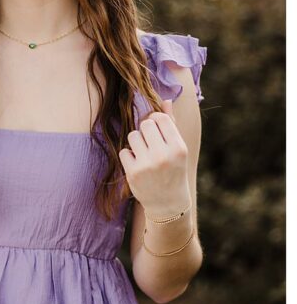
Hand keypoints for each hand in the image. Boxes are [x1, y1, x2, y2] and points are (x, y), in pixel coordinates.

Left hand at [118, 98, 189, 216]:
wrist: (168, 203)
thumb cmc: (174, 171)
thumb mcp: (178, 149)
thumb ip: (171, 124)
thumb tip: (165, 100)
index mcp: (179, 148)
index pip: (160, 119)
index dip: (155, 120)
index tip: (156, 128)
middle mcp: (164, 155)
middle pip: (145, 125)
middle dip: (145, 130)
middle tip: (150, 142)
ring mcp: (147, 164)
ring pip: (133, 136)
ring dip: (136, 142)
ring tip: (144, 153)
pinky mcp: (133, 173)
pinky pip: (124, 151)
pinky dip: (129, 156)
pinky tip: (138, 164)